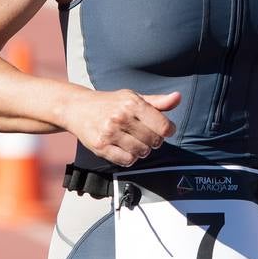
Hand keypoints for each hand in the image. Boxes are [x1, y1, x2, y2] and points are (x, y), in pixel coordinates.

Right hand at [64, 89, 179, 166]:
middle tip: (149, 137)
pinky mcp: (100, 146)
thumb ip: (158, 102)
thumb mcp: (134, 97)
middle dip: (155, 141)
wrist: (79, 108)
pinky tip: (127, 149)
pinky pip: (125, 160)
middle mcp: (121, 117)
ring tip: (137, 142)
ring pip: (140, 152)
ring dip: (143, 150)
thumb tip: (178, 97)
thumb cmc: (111, 103)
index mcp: (132, 103)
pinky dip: (130, 158)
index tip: (166, 131)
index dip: (168, 130)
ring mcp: (109, 133)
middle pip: (153, 140)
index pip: (162, 125)